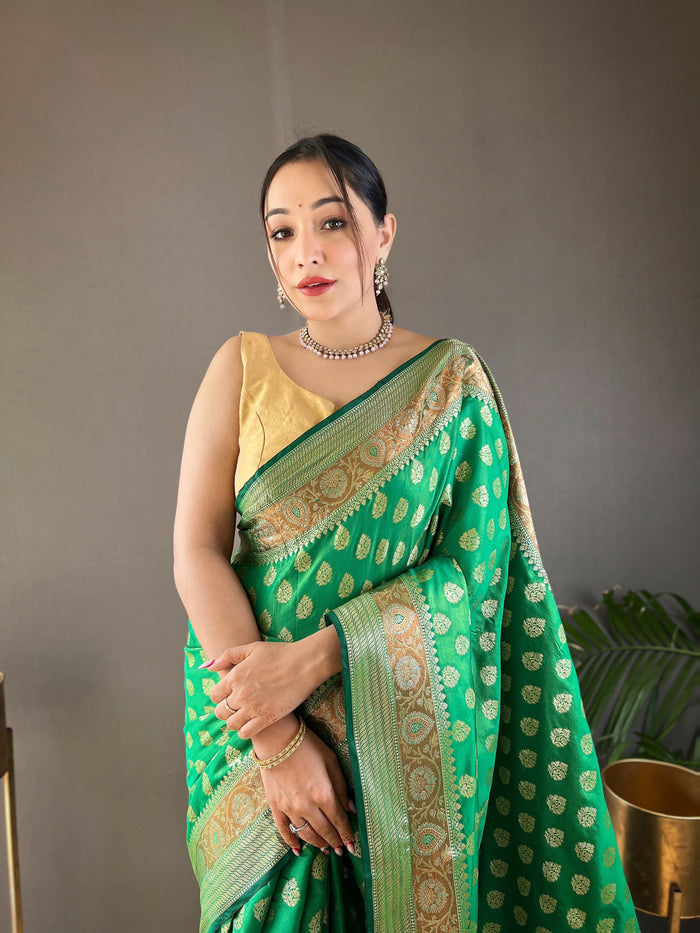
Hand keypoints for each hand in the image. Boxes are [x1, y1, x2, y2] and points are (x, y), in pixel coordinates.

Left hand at [208, 640, 314, 738]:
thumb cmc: (280, 653)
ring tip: (243, 715)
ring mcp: (254, 707)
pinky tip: (251, 722)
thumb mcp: (252, 648)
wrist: (306, 663)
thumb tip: (209, 666)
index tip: (228, 695)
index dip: (219, 696)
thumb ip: (228, 655)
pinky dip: (245, 730)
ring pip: (231, 724)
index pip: (214, 695)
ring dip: (234, 721)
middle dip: (225, 709)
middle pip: (220, 712)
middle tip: (235, 706)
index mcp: (235, 676)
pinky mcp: (267, 718)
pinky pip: (246, 733)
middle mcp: (241, 693)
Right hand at [259, 727, 355, 855]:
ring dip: (317, 843)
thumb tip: (351, 809)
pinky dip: (291, 842)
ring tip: (325, 849)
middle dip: (335, 842)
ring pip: (306, 834)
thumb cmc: (307, 746)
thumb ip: (341, 787)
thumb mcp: (331, 761)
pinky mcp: (275, 806)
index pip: (339, 821)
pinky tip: (298, 849)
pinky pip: (284, 830)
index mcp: (323, 794)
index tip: (352, 845)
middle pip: (324, 831)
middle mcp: (307, 806)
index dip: (347, 834)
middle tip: (341, 850)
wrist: (276, 738)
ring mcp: (289, 808)